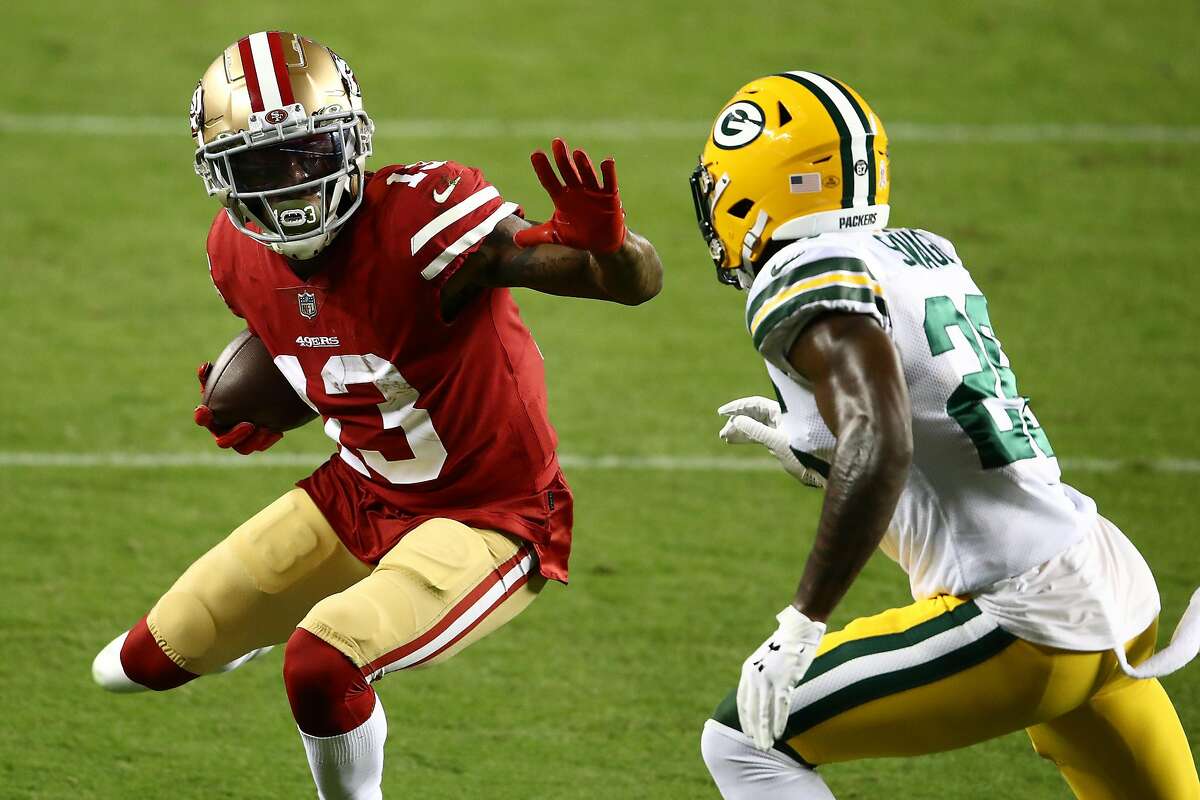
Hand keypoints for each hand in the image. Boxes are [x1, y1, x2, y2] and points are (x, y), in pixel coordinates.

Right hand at [193, 362, 282, 454]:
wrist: (259, 391)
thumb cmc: (235, 382)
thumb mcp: (226, 374)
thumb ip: (213, 372)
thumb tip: (205, 366)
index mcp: (212, 417)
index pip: (202, 419)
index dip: (202, 417)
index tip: (205, 410)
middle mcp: (223, 431)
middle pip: (223, 442)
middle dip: (235, 435)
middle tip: (248, 424)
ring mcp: (240, 439)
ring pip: (243, 448)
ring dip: (253, 441)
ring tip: (265, 429)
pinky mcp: (256, 440)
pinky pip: (261, 445)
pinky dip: (268, 439)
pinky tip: (277, 431)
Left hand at [514, 138, 625, 253]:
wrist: (601, 242)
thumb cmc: (576, 234)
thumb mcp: (554, 235)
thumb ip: (536, 236)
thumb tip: (515, 240)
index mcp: (561, 197)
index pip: (550, 181)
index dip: (543, 168)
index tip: (536, 154)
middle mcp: (576, 190)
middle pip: (568, 172)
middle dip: (562, 159)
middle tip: (557, 142)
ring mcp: (593, 192)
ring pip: (587, 175)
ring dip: (583, 165)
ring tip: (577, 152)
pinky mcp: (610, 197)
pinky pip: (609, 183)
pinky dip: (608, 173)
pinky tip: (607, 162)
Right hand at [718, 397, 825, 487]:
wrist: (822, 470)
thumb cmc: (805, 454)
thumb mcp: (778, 443)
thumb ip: (757, 431)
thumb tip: (737, 420)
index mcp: (783, 413)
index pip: (755, 404)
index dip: (737, 407)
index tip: (722, 413)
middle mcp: (781, 418)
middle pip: (753, 415)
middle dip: (736, 422)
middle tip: (723, 434)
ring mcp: (781, 429)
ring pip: (755, 426)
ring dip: (740, 430)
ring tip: (725, 438)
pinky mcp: (780, 441)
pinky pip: (759, 435)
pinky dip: (747, 437)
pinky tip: (735, 440)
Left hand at [737, 606, 825, 750]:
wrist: (797, 629)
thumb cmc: (784, 645)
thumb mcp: (765, 661)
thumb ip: (761, 676)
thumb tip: (761, 694)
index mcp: (748, 670)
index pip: (743, 701)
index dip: (746, 719)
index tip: (748, 733)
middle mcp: (755, 676)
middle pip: (753, 710)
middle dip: (755, 731)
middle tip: (758, 747)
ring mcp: (769, 679)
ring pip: (764, 712)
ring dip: (765, 732)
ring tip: (766, 746)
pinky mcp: (785, 680)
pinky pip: (780, 706)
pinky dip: (779, 722)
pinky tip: (779, 734)